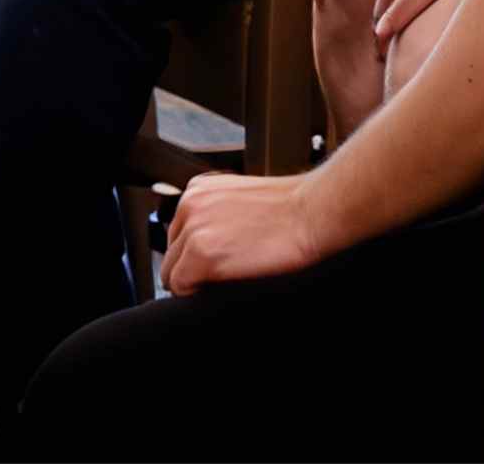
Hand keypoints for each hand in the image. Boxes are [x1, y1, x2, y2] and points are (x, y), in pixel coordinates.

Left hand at [164, 171, 345, 290]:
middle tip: (214, 281)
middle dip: (189, 269)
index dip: (191, 256)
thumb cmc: (291, 209)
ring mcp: (193, 229)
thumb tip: (213, 241)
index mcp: (198, 190)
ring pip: (172, 271)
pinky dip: (194, 293)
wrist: (312, 213)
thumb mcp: (242, 199)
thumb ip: (218, 215)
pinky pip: (180, 285)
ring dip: (192, 283)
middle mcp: (189, 204)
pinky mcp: (202, 254)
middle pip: (172, 252)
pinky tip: (218, 290)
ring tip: (220, 286)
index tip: (206, 267)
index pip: (178, 233)